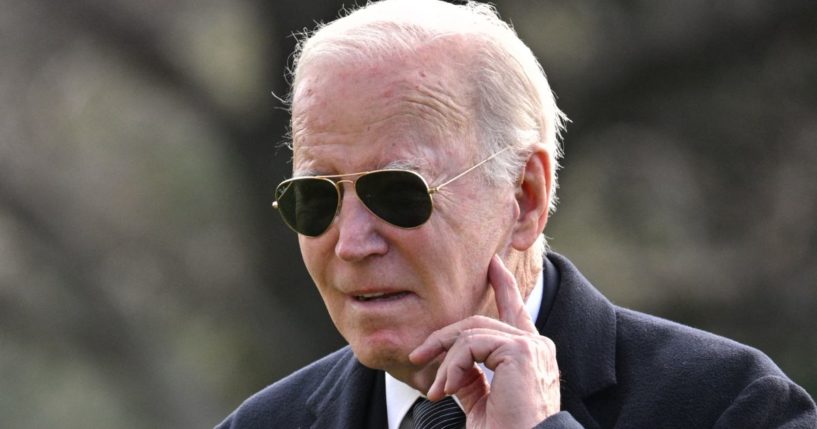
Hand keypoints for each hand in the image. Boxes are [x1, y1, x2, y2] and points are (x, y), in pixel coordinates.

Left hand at [409, 255, 559, 427]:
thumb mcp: (482, 403)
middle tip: (418, 356)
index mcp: (531, 356)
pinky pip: (472, 344)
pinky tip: (448, 389)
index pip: (515, 312)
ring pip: (472, 333)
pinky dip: (453, 366)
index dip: (503, 286)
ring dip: (445, 361)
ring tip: (436, 391)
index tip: (492, 265)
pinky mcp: (520, 351)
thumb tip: (451, 363)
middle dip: (444, 337)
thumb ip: (471, 378)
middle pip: (480, 322)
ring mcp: (531, 346)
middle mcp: (537, 346)